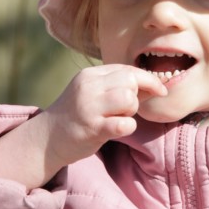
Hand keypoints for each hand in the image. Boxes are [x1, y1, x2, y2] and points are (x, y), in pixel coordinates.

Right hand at [43, 65, 166, 167]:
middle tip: (125, 109)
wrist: (46, 139)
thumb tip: (155, 86)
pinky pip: (123, 124)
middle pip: (130, 81)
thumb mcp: (94, 94)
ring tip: (119, 117)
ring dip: (131, 110)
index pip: (127, 69)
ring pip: (128, 98)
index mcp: (90, 75)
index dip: (149, 79)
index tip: (161, 90)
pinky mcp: (91, 129)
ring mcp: (88, 108)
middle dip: (136, 95)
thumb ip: (121, 88)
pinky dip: (127, 126)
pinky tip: (118, 129)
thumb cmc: (77, 115)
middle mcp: (88, 87)